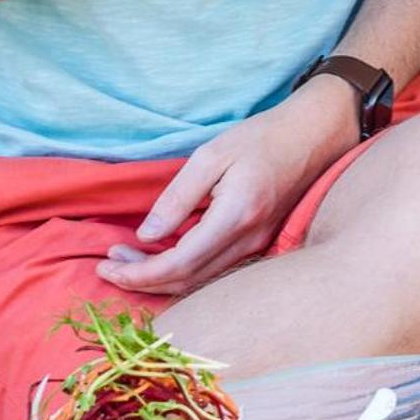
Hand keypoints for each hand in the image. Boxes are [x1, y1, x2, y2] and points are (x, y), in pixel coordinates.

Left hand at [96, 79, 358, 295]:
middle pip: (187, 282)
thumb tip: (146, 236)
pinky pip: (215, 273)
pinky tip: (164, 256)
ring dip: (161, 278)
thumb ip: (177, 198)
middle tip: (109, 265)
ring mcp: (258, 247)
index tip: (106, 266)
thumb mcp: (211, 155)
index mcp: (235, 216)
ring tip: (128, 261)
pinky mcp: (260, 245)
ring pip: (201, 283)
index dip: (139, 273)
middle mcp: (250, 241)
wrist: (313, 136)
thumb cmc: (261, 137)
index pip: (179, 263)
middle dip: (143, 280)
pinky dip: (184, 272)